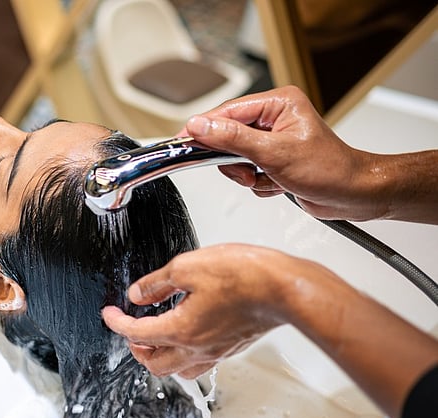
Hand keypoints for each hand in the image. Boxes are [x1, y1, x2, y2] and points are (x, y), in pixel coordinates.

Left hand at [102, 244, 306, 377]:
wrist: (285, 288)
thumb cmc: (244, 276)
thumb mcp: (187, 268)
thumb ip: (157, 283)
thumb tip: (137, 294)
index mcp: (180, 331)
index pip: (136, 333)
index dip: (116, 322)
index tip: (109, 314)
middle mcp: (197, 348)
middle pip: (154, 364)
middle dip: (135, 348)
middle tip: (130, 328)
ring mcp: (217, 351)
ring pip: (178, 369)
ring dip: (160, 355)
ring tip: (154, 335)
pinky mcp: (233, 346)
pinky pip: (200, 362)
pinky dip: (184, 352)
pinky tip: (187, 333)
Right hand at [178, 85, 386, 220]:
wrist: (354, 194)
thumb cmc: (330, 169)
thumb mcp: (274, 153)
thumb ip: (232, 138)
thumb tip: (200, 125)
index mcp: (278, 103)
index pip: (227, 112)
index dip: (204, 128)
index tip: (183, 142)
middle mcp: (274, 118)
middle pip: (227, 136)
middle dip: (234, 161)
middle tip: (246, 172)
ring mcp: (273, 139)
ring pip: (235, 157)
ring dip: (246, 174)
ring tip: (264, 179)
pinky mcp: (274, 158)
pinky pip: (247, 170)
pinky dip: (257, 182)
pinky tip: (276, 184)